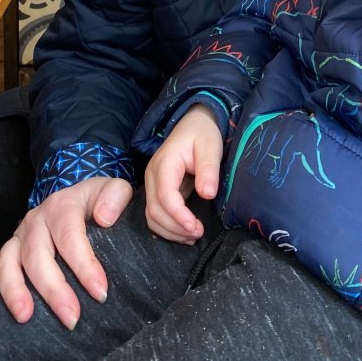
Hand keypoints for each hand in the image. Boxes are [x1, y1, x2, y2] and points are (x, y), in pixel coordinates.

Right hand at [0, 176, 132, 327]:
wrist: (84, 196)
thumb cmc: (102, 199)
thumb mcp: (117, 188)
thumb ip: (116, 198)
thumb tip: (103, 218)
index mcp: (62, 204)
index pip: (70, 236)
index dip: (84, 265)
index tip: (100, 292)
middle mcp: (36, 220)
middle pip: (38, 256)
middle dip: (53, 289)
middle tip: (72, 317)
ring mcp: (20, 235)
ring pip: (9, 262)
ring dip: (14, 291)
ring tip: (25, 317)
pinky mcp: (11, 249)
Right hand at [144, 104, 221, 242]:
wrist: (193, 125)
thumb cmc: (202, 134)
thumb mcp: (210, 146)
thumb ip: (208, 169)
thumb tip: (207, 194)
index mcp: (164, 163)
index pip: (165, 196)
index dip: (178, 215)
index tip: (196, 227)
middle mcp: (152, 175)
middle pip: (154, 210)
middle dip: (175, 228)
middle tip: (199, 233)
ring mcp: (152, 184)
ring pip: (152, 216)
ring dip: (170, 232)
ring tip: (193, 237)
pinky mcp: (157, 191)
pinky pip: (156, 214)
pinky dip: (168, 228)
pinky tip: (185, 233)